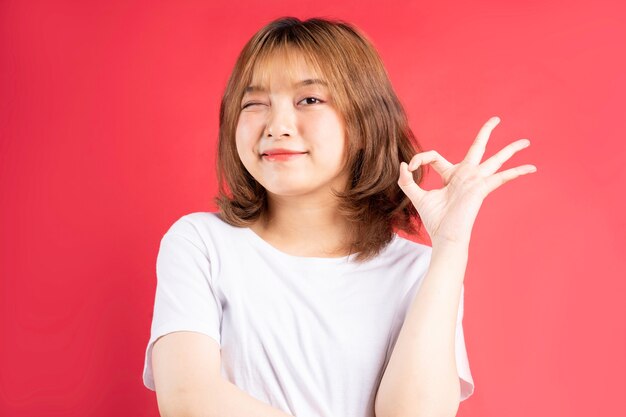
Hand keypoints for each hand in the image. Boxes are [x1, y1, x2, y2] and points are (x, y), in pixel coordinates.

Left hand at [397, 116, 536, 246]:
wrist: (444, 236)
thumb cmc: (434, 220)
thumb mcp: (416, 196)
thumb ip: (407, 181)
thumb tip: (404, 164)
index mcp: (450, 175)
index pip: (435, 157)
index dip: (421, 158)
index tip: (411, 167)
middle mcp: (466, 175)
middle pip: (478, 148)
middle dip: (486, 132)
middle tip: (496, 119)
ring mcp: (476, 181)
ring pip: (496, 160)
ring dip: (511, 150)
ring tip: (526, 141)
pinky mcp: (482, 189)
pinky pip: (502, 177)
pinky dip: (517, 172)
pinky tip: (531, 168)